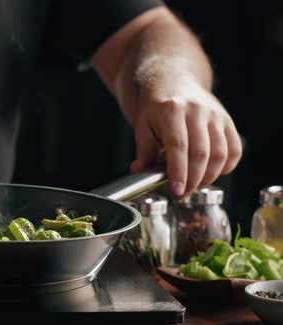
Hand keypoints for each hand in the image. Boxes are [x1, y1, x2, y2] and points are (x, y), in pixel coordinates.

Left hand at [129, 80, 242, 197]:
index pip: (178, 146)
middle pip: (201, 153)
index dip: (178, 172)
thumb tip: (139, 172)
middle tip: (182, 194)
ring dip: (209, 176)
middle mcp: (196, 111)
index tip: (177, 191)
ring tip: (194, 185)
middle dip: (193, 180)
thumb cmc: (155, 107)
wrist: (173, 81)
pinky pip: (234, 149)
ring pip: (220, 154)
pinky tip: (211, 173)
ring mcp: (215, 115)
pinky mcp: (227, 120)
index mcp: (171, 111)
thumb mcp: (143, 125)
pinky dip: (226, 167)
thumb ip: (143, 150)